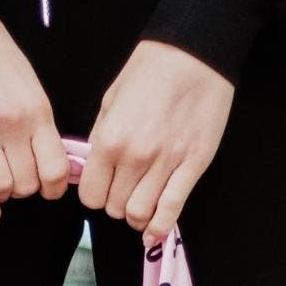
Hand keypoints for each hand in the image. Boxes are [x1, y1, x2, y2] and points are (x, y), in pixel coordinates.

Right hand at [0, 19, 70, 220]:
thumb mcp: (29, 86)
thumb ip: (39, 123)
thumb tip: (48, 160)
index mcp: (36, 111)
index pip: (55, 168)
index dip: (54, 188)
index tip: (49, 190)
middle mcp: (12, 125)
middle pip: (27, 183)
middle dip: (25, 190)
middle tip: (18, 182)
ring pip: (1, 187)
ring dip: (3, 195)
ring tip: (0, 187)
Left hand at [79, 40, 234, 246]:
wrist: (194, 53)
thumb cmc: (151, 70)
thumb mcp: (111, 99)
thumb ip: (101, 137)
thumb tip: (96, 167)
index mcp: (110, 140)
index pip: (91, 196)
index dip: (96, 196)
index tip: (104, 188)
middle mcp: (135, 157)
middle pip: (115, 208)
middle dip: (116, 204)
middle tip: (125, 191)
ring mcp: (166, 164)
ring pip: (140, 214)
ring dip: (137, 216)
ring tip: (141, 205)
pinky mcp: (193, 166)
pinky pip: (171, 210)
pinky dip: (160, 227)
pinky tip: (154, 232)